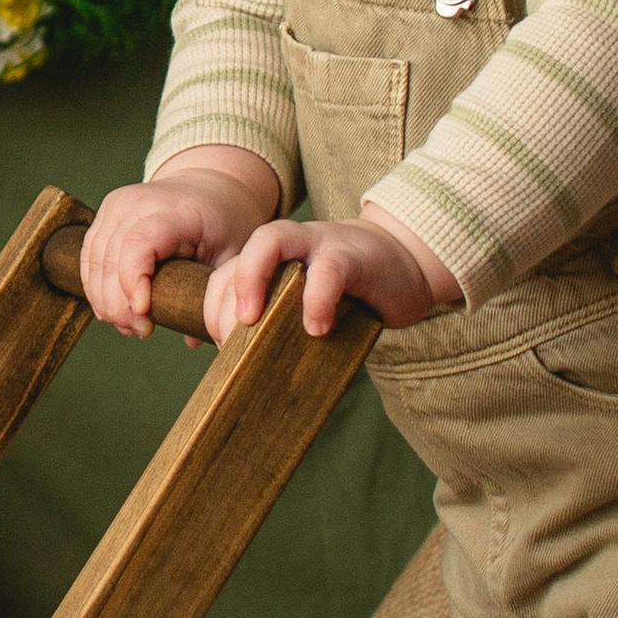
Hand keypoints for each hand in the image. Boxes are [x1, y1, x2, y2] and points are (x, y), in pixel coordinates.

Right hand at [80, 157, 277, 337]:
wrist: (210, 187)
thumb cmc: (224, 222)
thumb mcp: (232, 256)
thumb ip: (214, 296)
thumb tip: (190, 338)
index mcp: (176, 211)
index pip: (138, 244)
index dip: (132, 282)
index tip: (143, 316)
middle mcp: (139, 202)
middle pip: (110, 258)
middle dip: (118, 304)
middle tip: (141, 331)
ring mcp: (117, 205)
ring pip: (94, 260)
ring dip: (105, 300)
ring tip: (129, 325)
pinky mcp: (106, 212)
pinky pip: (89, 256)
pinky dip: (96, 287)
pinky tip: (114, 309)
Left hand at [202, 210, 461, 346]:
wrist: (405, 264)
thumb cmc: (350, 295)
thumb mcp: (308, 309)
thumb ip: (281, 329)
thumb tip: (246, 377)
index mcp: (273, 261)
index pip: (226, 275)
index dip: (212, 308)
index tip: (217, 345)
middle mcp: (289, 244)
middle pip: (239, 257)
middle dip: (225, 300)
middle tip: (228, 341)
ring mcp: (319, 242)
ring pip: (272, 239)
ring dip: (253, 279)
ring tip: (252, 322)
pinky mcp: (353, 255)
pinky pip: (329, 269)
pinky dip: (317, 299)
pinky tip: (316, 329)